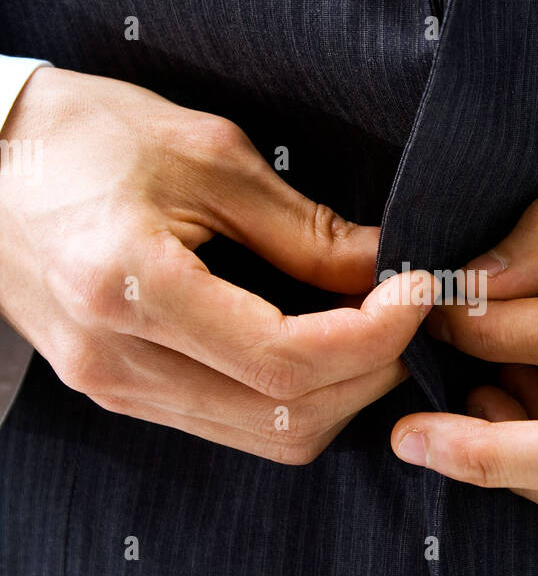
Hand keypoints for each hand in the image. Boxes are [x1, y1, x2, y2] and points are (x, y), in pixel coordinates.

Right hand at [0, 67, 431, 460]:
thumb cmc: (82, 137)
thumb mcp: (204, 155)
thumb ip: (301, 228)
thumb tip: (385, 267)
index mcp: (130, 289)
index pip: (284, 360)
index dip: (373, 336)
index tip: (418, 290)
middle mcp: (116, 362)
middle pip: (285, 420)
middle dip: (370, 372)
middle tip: (410, 314)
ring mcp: (112, 389)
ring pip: (264, 438)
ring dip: (338, 394)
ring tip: (374, 329)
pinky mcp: (117, 392)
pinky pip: (230, 424)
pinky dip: (291, 398)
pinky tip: (318, 345)